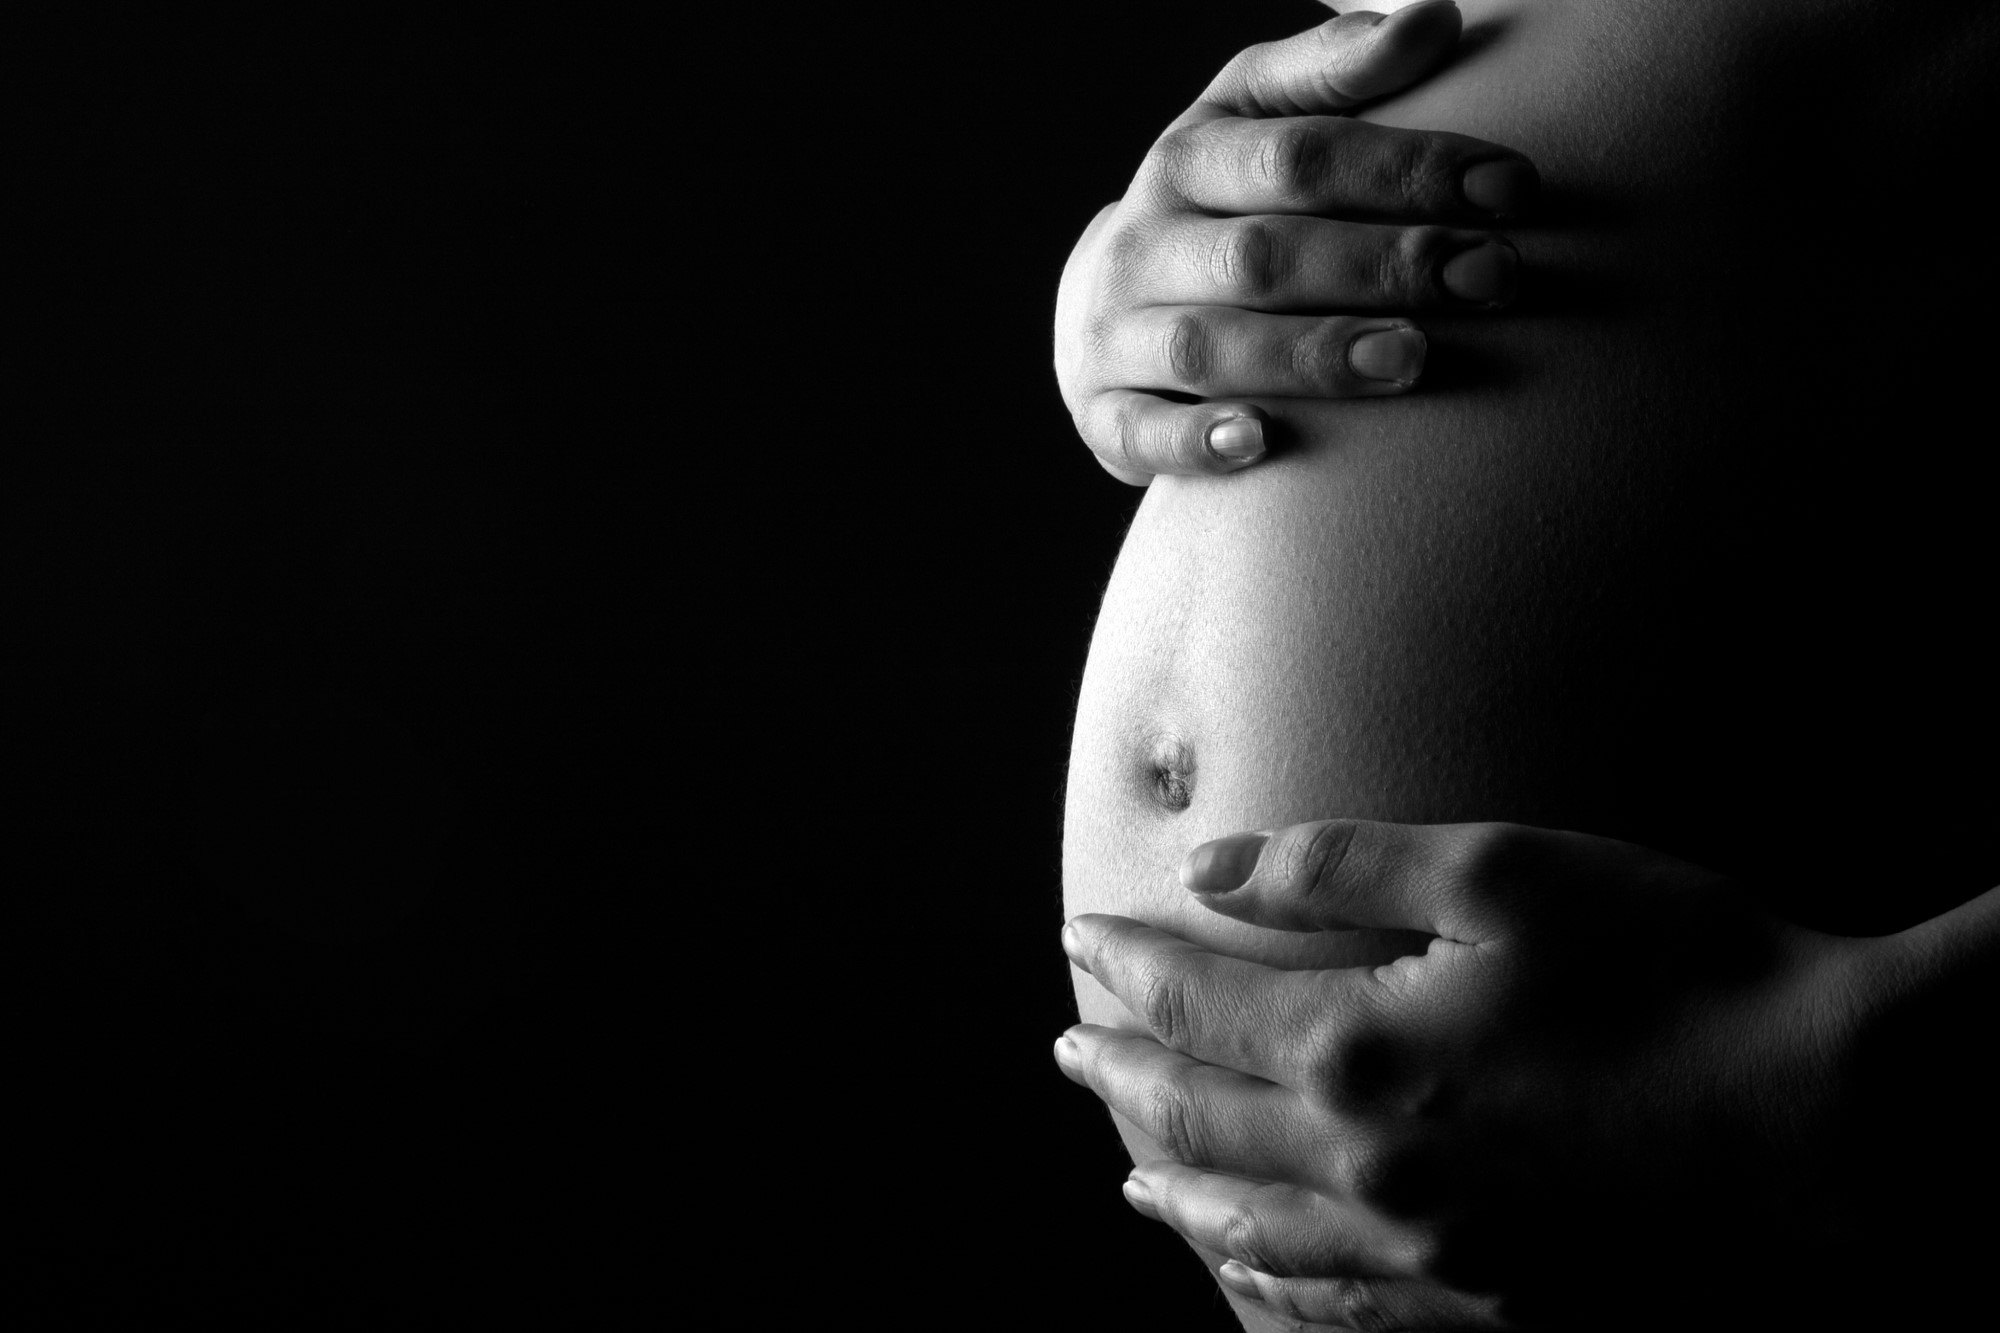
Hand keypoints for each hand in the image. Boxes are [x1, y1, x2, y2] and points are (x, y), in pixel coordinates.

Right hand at [1054, 0, 1537, 484]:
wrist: (1103, 313)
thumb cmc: (1220, 210)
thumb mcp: (1256, 121)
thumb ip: (1339, 74)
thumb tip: (1435, 18)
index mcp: (1188, 159)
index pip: (1298, 156)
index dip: (1406, 168)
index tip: (1513, 187)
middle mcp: (1144, 245)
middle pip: (1263, 254)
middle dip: (1382, 265)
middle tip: (1492, 277)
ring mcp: (1116, 334)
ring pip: (1209, 346)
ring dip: (1311, 355)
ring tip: (1411, 359)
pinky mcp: (1105, 415)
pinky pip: (1141, 433)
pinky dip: (1197, 440)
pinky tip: (1262, 442)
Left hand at [1055, 820, 1893, 1328]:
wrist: (1848, 1130)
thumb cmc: (1684, 974)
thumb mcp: (1506, 875)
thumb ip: (1340, 868)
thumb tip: (1208, 867)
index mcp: (1361, 1053)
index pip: (1197, 1008)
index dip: (1129, 967)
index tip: (1078, 940)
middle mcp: (1371, 1172)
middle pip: (1201, 1125)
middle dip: (1122, 1079)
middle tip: (1067, 1051)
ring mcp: (1430, 1258)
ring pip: (1254, 1232)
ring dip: (1178, 1192)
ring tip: (1130, 1177)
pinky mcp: (1493, 1311)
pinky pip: (1341, 1316)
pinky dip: (1271, 1289)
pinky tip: (1250, 1279)